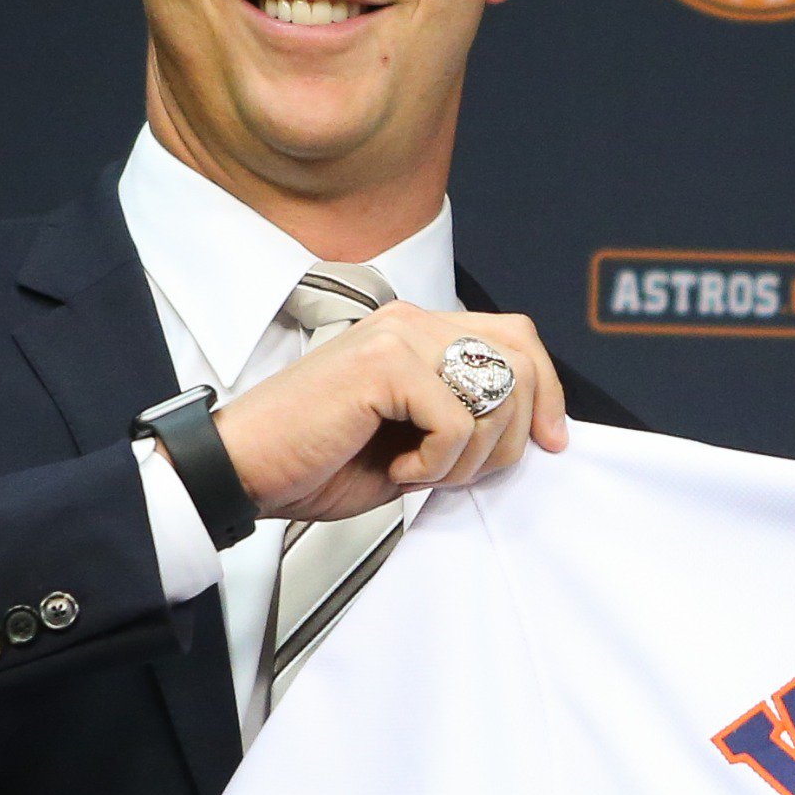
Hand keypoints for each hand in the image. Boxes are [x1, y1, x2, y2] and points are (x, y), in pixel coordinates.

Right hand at [212, 305, 570, 523]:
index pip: (516, 338)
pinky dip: (436, 462)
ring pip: (495, 394)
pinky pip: (457, 420)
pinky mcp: (383, 364)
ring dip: (469, 458)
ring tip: (419, 470)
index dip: (547, 390)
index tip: (551, 441)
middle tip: (463, 472)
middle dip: (512, 435)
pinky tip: (397, 468)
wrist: (244, 470)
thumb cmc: (315, 461)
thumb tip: (528, 432)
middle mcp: (410, 323)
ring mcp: (397, 337)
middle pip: (520, 359)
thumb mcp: (412, 442)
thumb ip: (463, 422)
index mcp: (416, 333)